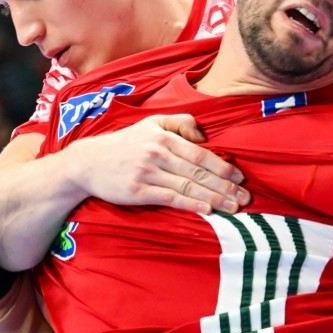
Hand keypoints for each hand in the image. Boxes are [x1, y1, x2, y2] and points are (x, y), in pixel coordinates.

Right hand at [67, 114, 249, 212]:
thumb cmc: (124, 144)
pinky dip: (190, 204)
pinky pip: (170, 198)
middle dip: (225, 186)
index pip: (200, 154)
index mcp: (163, 137)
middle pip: (198, 173)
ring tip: (233, 207)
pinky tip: (207, 210)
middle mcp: (157, 154)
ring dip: (214, 198)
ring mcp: (147, 173)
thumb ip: (179, 123)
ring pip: (188, 187)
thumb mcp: (150, 123)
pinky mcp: (137, 191)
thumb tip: (204, 134)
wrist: (87, 162)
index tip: (240, 178)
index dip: (223, 167)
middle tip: (245, 198)